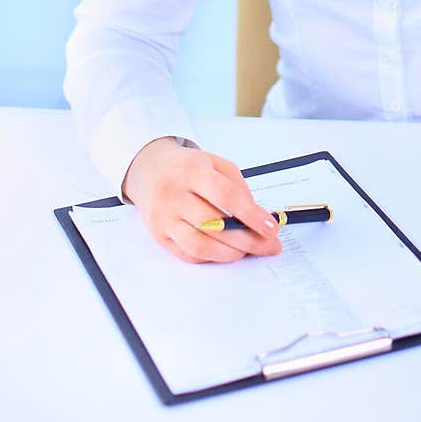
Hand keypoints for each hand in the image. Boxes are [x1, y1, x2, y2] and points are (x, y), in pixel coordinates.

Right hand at [121, 136, 282, 263]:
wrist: (149, 169)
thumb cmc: (188, 167)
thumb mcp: (216, 164)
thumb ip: (238, 187)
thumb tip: (257, 218)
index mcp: (192, 170)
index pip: (226, 196)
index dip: (251, 215)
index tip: (271, 228)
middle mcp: (174, 194)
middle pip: (214, 225)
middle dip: (248, 240)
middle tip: (268, 246)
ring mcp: (164, 218)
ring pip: (200, 246)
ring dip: (230, 253)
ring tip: (248, 251)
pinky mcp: (159, 236)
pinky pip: (188, 255)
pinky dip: (212, 257)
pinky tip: (226, 251)